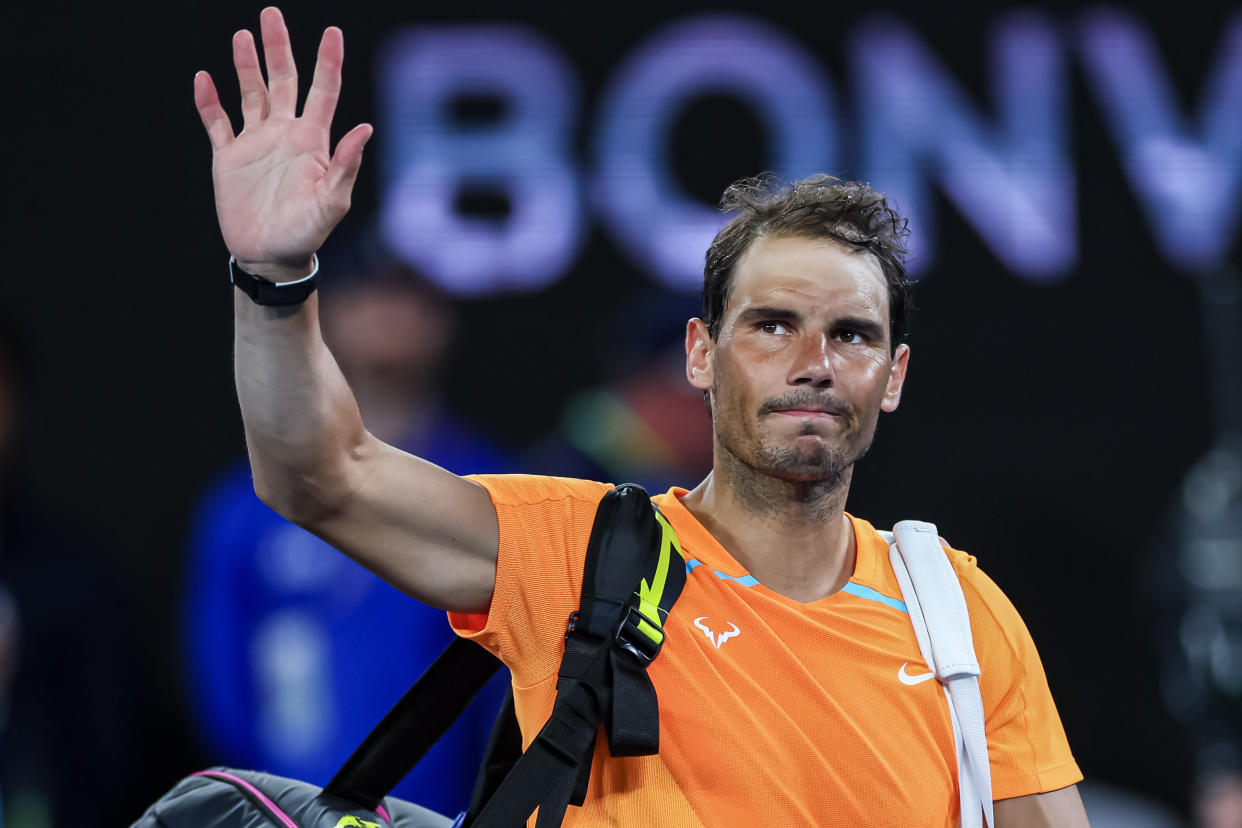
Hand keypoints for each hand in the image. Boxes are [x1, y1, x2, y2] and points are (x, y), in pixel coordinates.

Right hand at [194, 7, 371, 280]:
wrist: (270, 257)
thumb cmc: (307, 234)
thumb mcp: (331, 203)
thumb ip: (345, 166)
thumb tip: (365, 129)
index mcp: (312, 140)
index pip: (323, 91)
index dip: (327, 61)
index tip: (332, 31)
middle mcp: (284, 134)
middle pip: (283, 80)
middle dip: (278, 48)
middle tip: (271, 14)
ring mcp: (255, 143)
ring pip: (250, 94)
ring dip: (245, 66)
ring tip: (242, 36)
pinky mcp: (228, 157)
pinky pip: (217, 122)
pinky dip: (209, 102)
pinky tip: (203, 79)